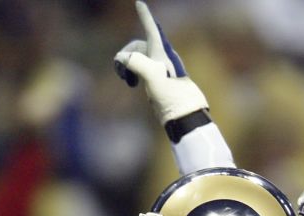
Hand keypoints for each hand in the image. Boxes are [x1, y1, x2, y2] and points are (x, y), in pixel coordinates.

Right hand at [113, 1, 208, 124]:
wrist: (182, 116)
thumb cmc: (173, 97)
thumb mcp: (154, 78)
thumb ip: (138, 63)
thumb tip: (122, 57)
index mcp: (161, 54)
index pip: (151, 30)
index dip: (145, 16)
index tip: (139, 2)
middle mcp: (159, 58)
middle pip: (137, 45)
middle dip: (126, 54)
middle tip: (123, 74)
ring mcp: (156, 69)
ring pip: (135, 57)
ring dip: (126, 66)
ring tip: (128, 82)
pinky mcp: (154, 80)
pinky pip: (137, 68)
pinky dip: (130, 73)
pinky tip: (132, 84)